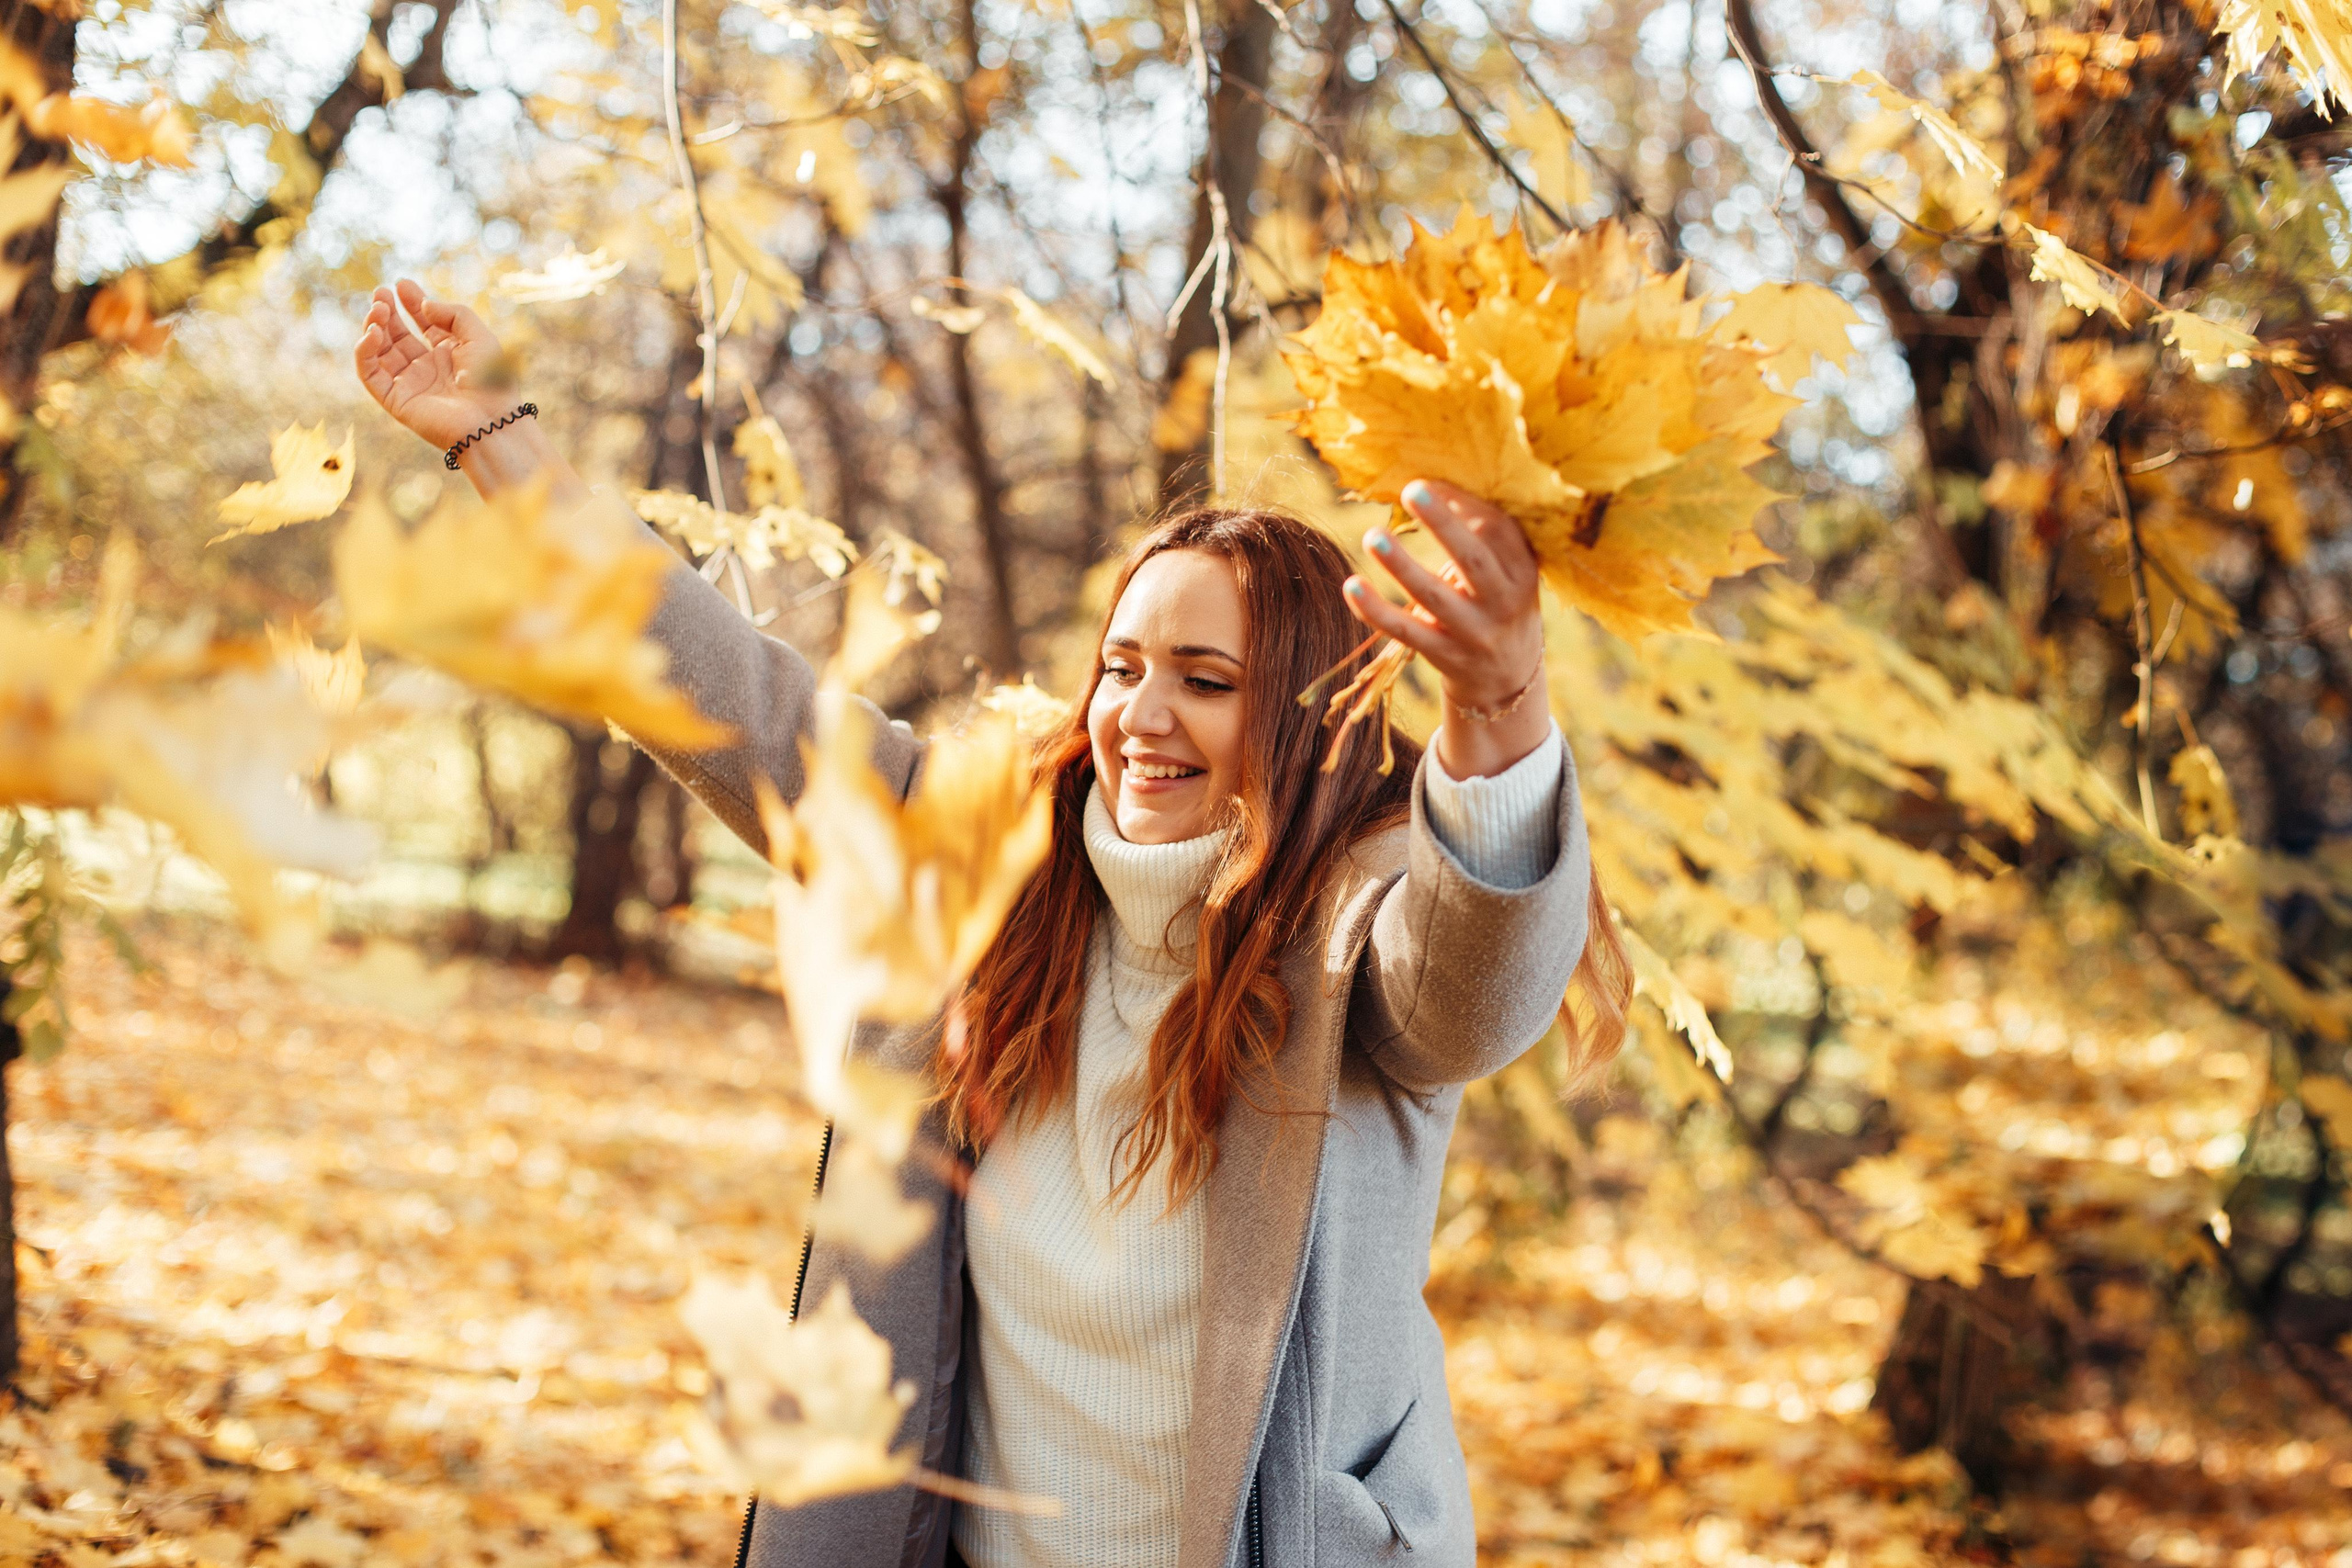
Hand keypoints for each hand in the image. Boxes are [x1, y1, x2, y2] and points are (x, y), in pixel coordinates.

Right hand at [354, 279, 516, 451]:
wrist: (490, 421)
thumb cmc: (492, 382)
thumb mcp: (479, 337)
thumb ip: (453, 314)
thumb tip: (424, 305)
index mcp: (449, 354)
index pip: (422, 325)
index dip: (410, 303)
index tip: (401, 284)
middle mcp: (427, 369)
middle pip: (396, 335)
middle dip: (386, 312)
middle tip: (380, 292)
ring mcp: (409, 384)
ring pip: (378, 351)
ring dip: (373, 327)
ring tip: (378, 309)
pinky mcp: (394, 400)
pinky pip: (369, 374)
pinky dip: (364, 351)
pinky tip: (373, 333)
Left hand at [1343, 478, 1550, 778]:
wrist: (1507, 678)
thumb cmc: (1498, 603)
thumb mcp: (1510, 572)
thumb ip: (1484, 538)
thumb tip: (1435, 483)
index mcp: (1523, 573)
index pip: (1498, 530)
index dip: (1464, 502)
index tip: (1429, 479)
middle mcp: (1503, 603)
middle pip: (1474, 560)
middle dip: (1444, 524)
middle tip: (1411, 490)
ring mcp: (1474, 633)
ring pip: (1434, 597)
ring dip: (1402, 566)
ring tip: (1372, 535)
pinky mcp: (1444, 655)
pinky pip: (1406, 631)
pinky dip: (1376, 610)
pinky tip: (1351, 585)